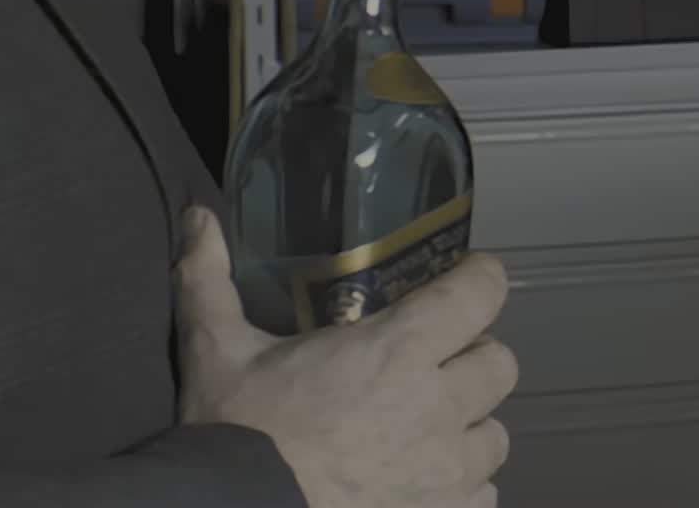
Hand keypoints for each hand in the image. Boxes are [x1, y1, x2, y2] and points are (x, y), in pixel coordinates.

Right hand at [175, 206, 522, 507]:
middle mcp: (436, 408)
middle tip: (432, 366)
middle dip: (472, 359)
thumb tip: (198, 219)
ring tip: (425, 430)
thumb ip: (210, 280)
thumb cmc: (234, 436)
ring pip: (495, 435)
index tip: (465, 280)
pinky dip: (460, 486)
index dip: (479, 280)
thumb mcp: (215, 352)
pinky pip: (482, 493)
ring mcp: (446, 471)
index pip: (481, 293)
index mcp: (396, 352)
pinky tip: (420, 481)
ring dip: (468, 427)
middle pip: (500, 364)